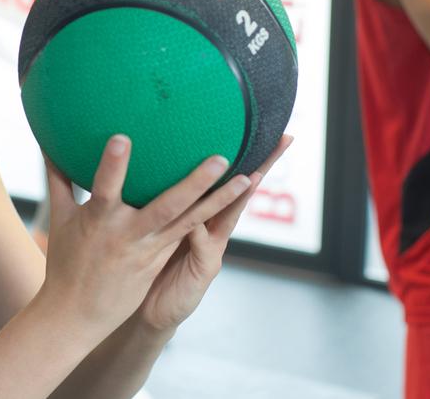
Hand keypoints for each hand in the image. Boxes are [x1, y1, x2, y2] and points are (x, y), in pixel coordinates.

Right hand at [39, 135, 255, 342]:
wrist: (77, 315)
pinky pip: (191, 232)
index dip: (113, 165)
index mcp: (99, 220)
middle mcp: (129, 234)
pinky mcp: (161, 258)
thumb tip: (48, 144)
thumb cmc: (66, 261)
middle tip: (219, 159)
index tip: (122, 138)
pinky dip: (213, 215)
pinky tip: (235, 198)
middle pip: (165, 207)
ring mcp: (149, 249)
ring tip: (249, 178)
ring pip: (190, 221)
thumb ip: (59, 179)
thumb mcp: (60, 219)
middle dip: (193, 183)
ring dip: (219, 200)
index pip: (105, 188)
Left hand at [135, 134, 293, 331]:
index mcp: (203, 209)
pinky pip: (203, 249)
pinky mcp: (203, 270)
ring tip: (252, 175)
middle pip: (241, 189)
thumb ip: (161, 192)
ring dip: (240, 196)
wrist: (147, 306)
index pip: (227, 173)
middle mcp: (214, 224)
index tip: (260, 123)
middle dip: (262, 165)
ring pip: (230, 215)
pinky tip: (199, 223)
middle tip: (281, 140)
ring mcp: (213, 247)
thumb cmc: (148, 257)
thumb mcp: (155, 219)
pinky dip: (202, 235)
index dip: (246, 150)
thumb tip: (153, 150)